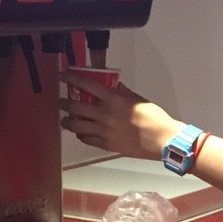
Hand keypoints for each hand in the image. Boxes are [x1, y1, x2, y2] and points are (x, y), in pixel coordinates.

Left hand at [58, 78, 179, 158]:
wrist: (162, 140)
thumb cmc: (154, 119)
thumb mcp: (138, 99)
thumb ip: (123, 93)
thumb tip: (114, 87)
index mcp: (113, 100)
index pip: (85, 84)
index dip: (70, 78)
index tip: (63, 76)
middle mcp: (105, 115)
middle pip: (74, 106)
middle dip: (63, 103)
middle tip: (61, 101)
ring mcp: (103, 131)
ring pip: (76, 126)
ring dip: (68, 121)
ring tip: (66, 119)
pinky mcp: (106, 145)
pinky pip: (86, 139)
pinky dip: (81, 134)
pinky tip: (81, 132)